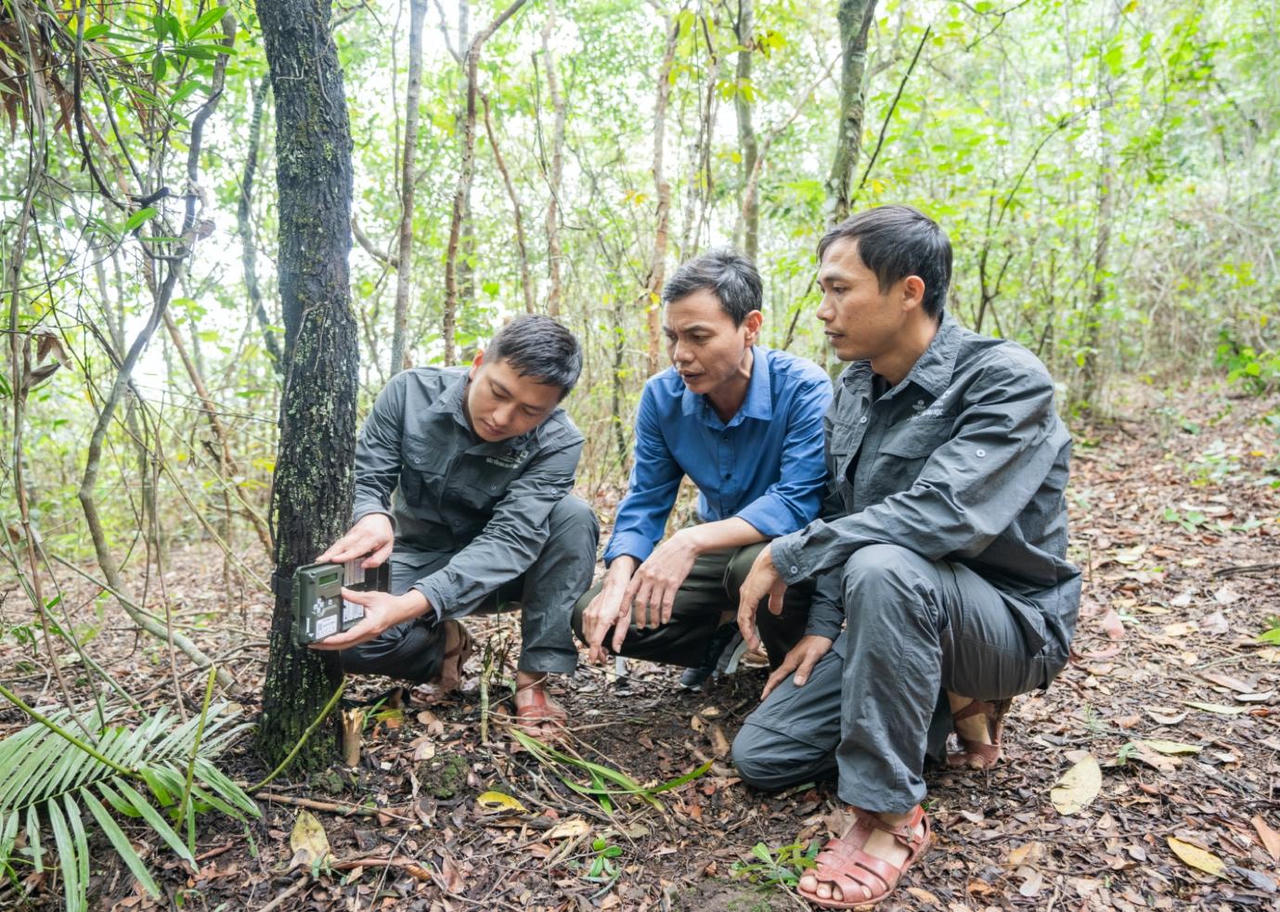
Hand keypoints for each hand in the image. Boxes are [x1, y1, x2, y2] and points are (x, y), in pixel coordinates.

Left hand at [307, 588, 427, 650]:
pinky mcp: (365, 635)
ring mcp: (366, 636)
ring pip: (346, 645)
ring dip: (332, 645)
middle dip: (327, 646)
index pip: (347, 637)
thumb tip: (340, 591)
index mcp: (368, 626)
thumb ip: (354, 596)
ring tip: (317, 642)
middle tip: (312, 643)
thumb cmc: (390, 605)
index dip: (332, 640)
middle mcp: (366, 635)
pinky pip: (350, 641)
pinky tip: (331, 638)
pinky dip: (339, 641)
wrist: (402, 611)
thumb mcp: (371, 597)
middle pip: (343, 645)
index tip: (320, 640)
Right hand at [315, 514, 393, 566]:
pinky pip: (339, 542)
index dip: (345, 555)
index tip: (335, 559)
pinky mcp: (347, 534)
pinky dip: (331, 549)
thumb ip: (378, 558)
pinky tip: (325, 556)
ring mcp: (352, 533)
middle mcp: (359, 534)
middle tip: (320, 561)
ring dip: (328, 552)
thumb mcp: (388, 547)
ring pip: (339, 543)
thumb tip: (364, 566)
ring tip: (319, 560)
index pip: (357, 548)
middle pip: (344, 544)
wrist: (378, 516)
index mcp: (371, 538)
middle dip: (331, 553)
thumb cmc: (384, 533)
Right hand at [581, 582, 629, 664]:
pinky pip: (585, 627)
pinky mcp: (586, 611)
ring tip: (602, 647)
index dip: (593, 653)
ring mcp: (588, 614)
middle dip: (596, 650)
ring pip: (586, 635)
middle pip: (590, 640)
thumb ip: (620, 636)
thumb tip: (616, 649)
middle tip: (605, 655)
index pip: (595, 641)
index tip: (594, 661)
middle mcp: (593, 617)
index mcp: (603, 620)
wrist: (614, 585)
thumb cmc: (622, 600)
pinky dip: (589, 635)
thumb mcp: (625, 619)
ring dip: (593, 643)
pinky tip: (597, 637)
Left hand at [624, 530, 698, 629]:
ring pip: (654, 605)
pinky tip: (665, 619)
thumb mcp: (650, 561)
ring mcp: (661, 581)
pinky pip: (667, 603)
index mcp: (641, 572)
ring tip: (654, 625)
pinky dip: (665, 613)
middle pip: (640, 601)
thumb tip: (639, 587)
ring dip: (653, 618)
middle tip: (641, 626)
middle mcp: (649, 577)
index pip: (628, 592)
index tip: (621, 616)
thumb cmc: (667, 553)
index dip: (624, 605)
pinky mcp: (673, 584)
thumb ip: (644, 574)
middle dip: (640, 616)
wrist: (683, 545)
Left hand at [736, 544, 785, 651]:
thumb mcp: (777, 590)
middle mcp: (746, 594)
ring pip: (743, 619)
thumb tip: (775, 611)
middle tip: (753, 646)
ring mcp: (746, 595)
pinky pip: (746, 615)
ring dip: (747, 634)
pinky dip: (747, 627)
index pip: (747, 613)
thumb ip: (775, 601)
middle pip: (743, 618)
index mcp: (751, 593)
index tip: (755, 638)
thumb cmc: (777, 570)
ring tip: (753, 645)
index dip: (751, 626)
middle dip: (748, 633)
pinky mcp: (749, 596)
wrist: (778, 559)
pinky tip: (750, 636)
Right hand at [760, 635, 831, 699]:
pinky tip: (788, 682)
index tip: (763, 697)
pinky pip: (787, 671)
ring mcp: (793, 659)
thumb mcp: (812, 656)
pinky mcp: (798, 658)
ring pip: (781, 673)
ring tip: (775, 694)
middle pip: (776, 676)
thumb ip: (804, 669)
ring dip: (776, 683)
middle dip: (770, 687)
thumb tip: (797, 683)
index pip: (776, 677)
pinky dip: (784, 679)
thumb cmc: (819, 641)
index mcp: (791, 661)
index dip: (769, 688)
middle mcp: (790, 660)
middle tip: (766, 698)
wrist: (823, 630)